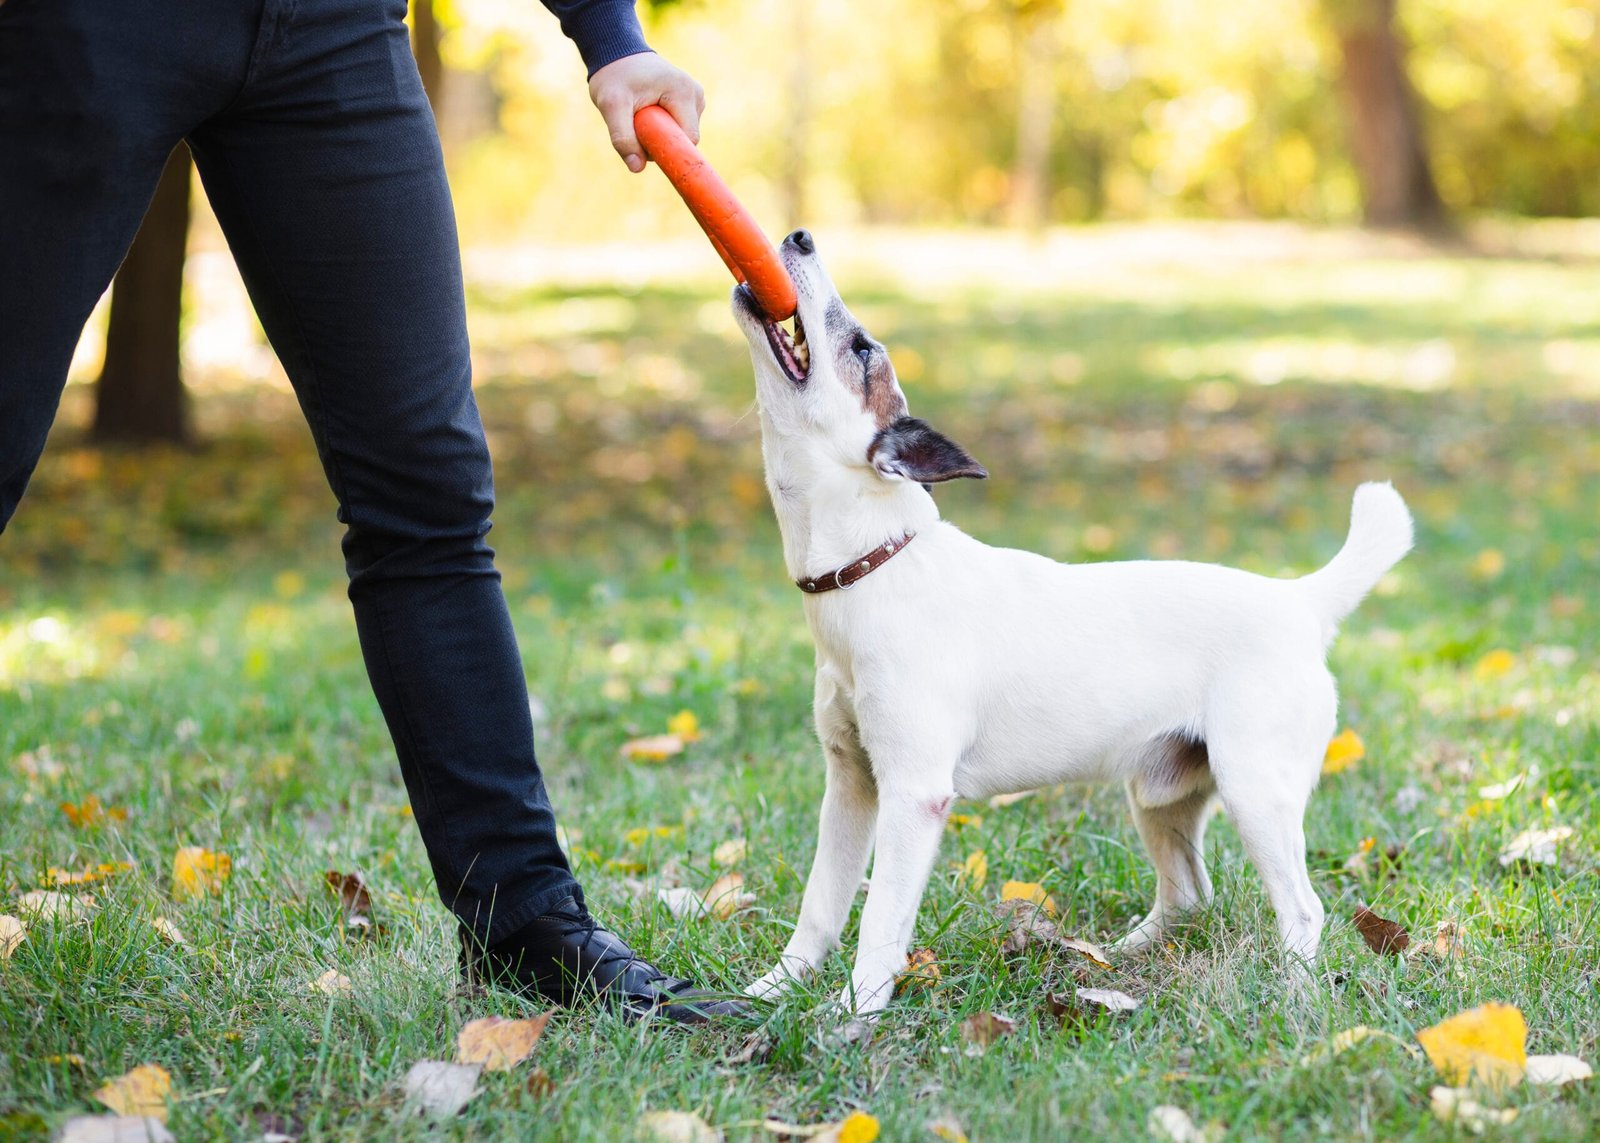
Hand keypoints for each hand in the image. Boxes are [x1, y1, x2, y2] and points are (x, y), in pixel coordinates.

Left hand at [587, 52, 704, 172]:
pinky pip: (680, 127)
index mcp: (684, 92)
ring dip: (661, 135)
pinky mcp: (690, 101)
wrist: (617, 53)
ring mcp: (696, 97)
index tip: (645, 150)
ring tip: (641, 116)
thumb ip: (622, 137)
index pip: (687, 140)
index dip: (668, 151)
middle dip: (662, 142)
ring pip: (683, 135)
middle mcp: (696, 94)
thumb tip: (636, 168)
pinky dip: (664, 128)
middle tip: (636, 127)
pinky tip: (650, 114)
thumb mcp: (611, 105)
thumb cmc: (614, 76)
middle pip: (685, 138)